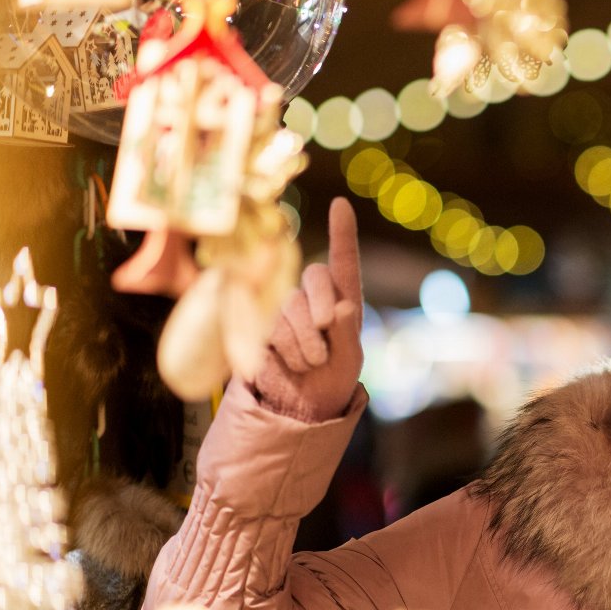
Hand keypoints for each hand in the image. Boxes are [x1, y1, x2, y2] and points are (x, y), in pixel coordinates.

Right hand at [252, 198, 363, 422]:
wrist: (301, 405)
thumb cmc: (333, 379)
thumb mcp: (350, 360)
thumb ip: (347, 333)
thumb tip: (342, 307)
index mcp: (343, 300)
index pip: (344, 262)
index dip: (342, 233)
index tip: (341, 204)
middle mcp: (313, 298)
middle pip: (314, 277)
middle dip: (322, 307)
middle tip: (327, 340)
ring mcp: (284, 309)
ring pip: (291, 306)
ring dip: (305, 341)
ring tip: (312, 363)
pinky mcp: (260, 326)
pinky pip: (271, 327)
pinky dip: (286, 350)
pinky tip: (291, 365)